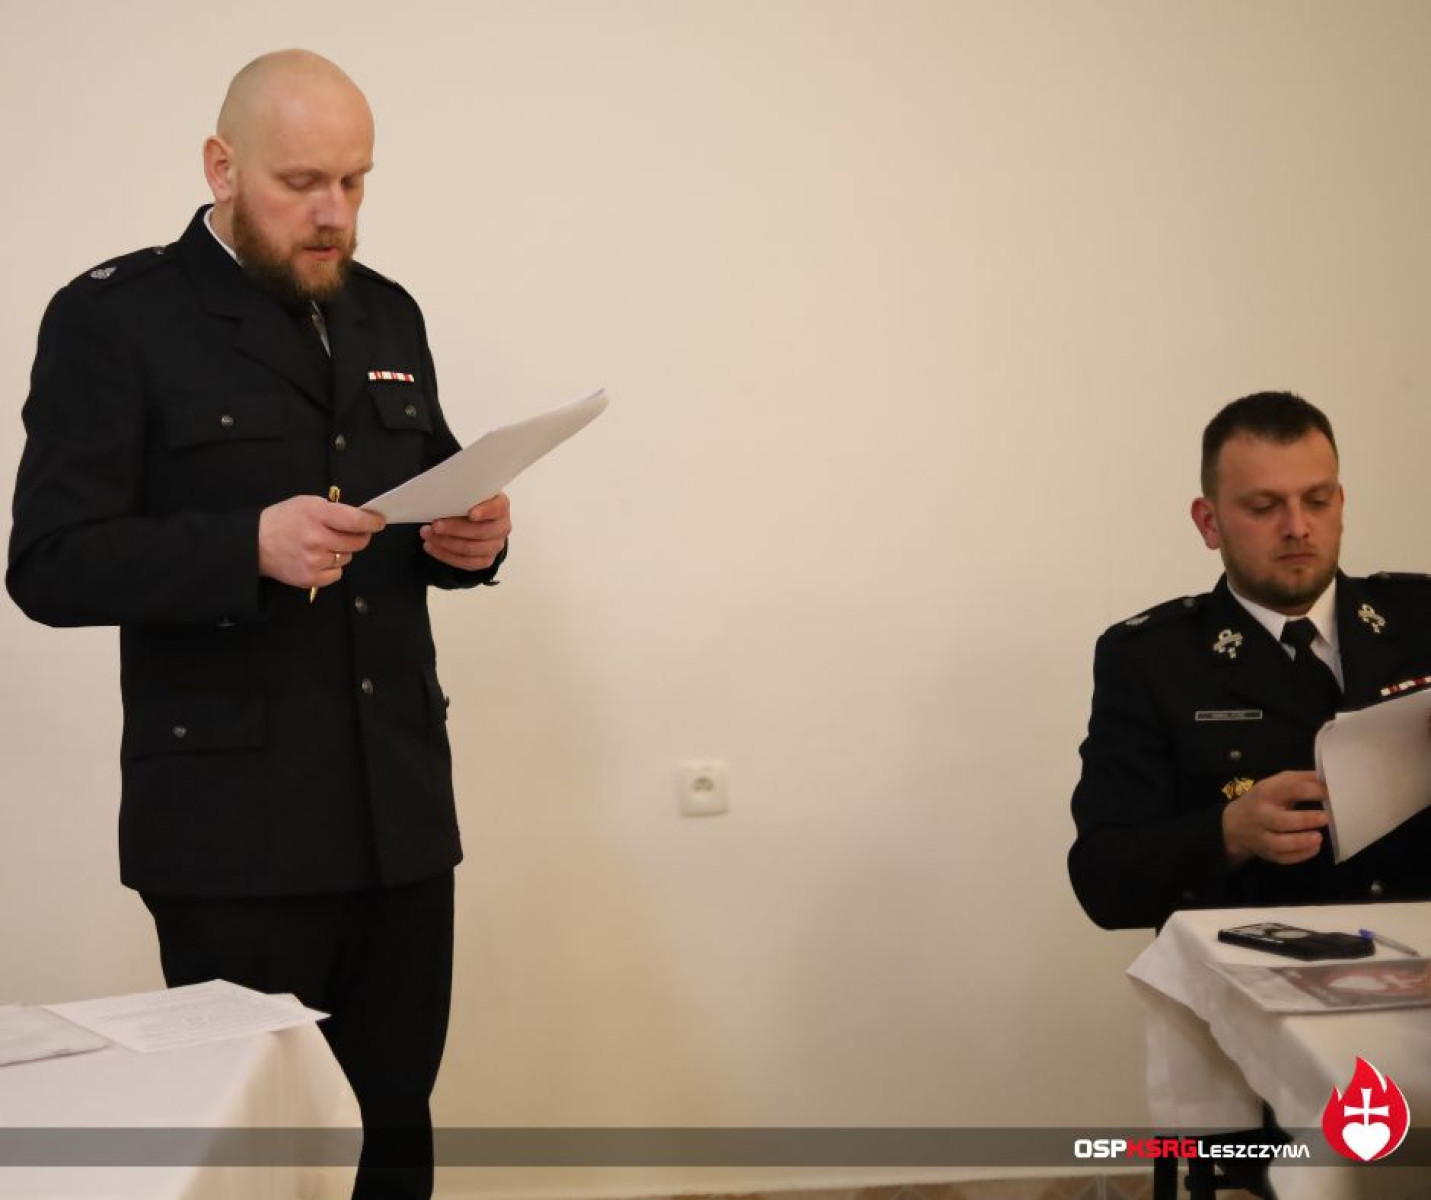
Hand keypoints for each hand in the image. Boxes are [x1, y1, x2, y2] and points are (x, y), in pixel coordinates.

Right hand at [258, 495, 385, 589]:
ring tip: (324, 544)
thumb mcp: (307, 503)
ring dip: (342, 551)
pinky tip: (318, 558)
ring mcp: (314, 560)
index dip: (372, 522)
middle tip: (351, 533)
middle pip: (357, 542)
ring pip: (348, 557)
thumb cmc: (284, 520)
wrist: (255, 543)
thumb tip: (362, 519)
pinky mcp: (311, 578)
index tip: (378, 522)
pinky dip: (332, 566)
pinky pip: (337, 573)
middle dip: (359, 536)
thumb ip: (334, 510)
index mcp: (317, 515)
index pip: (356, 521)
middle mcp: (317, 538)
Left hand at [420, 492, 510, 570]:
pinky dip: (445, 555)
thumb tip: (439, 498)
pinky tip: (431, 547)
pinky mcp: (486, 560)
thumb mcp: (470, 494)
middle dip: (455, 529)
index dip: (485, 512)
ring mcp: (495, 546)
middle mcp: (502, 527)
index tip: (471, 514)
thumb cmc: (470, 503)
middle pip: (481, 532)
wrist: (478, 521)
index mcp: (501, 506)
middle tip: (434, 525)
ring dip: (445, 543)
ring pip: (471, 549)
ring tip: (427, 535)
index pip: (497, 508)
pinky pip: (466, 563)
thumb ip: (462, 494)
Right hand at [1222, 770, 1328, 866]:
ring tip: (1319, 837)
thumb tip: (1329, 779)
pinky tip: (1314, 848)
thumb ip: (1301, 780)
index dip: (1313, 791)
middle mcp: (1261, 815)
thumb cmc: (1264, 799)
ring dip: (1301, 841)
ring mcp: (1261, 836)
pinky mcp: (1267, 853)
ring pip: (1280, 843)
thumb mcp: (1276, 783)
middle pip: (1281, 820)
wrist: (1235, 824)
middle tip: (1326, 818)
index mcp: (1266, 792)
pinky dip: (1300, 855)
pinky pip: (1284, 857)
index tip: (1331, 793)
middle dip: (1306, 819)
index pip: (1290, 790)